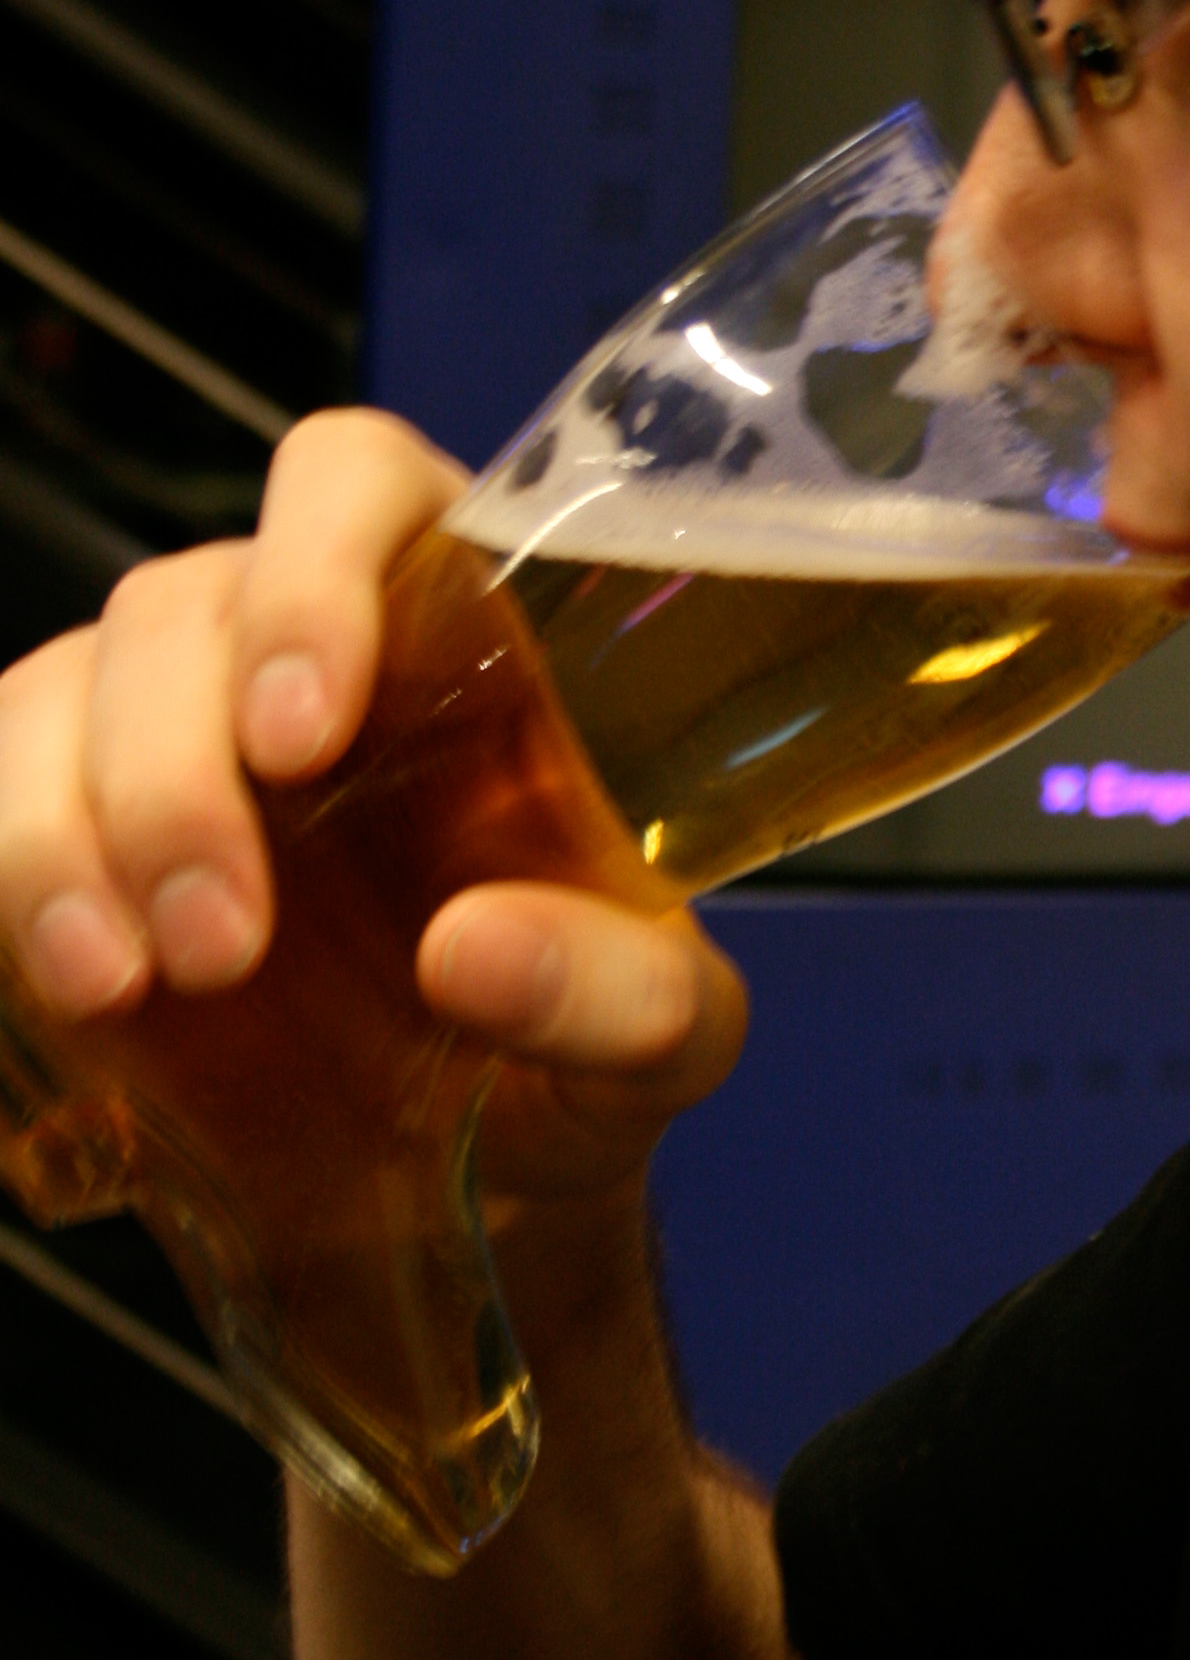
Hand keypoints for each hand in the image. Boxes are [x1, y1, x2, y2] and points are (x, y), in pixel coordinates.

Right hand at [0, 407, 745, 1213]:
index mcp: (458, 628)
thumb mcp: (655, 1046)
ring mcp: (159, 724)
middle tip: (222, 943)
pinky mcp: (63, 820)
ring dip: (63, 835)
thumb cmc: (572, 1050)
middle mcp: (292, 643)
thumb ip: (618, 999)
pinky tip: (67, 976)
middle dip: (175, 773)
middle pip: (181, 608)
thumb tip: (475, 949)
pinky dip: (3, 873)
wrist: (456, 1175)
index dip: (312, 571)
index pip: (355, 485)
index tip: (301, 731)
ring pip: (60, 694)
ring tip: (123, 984)